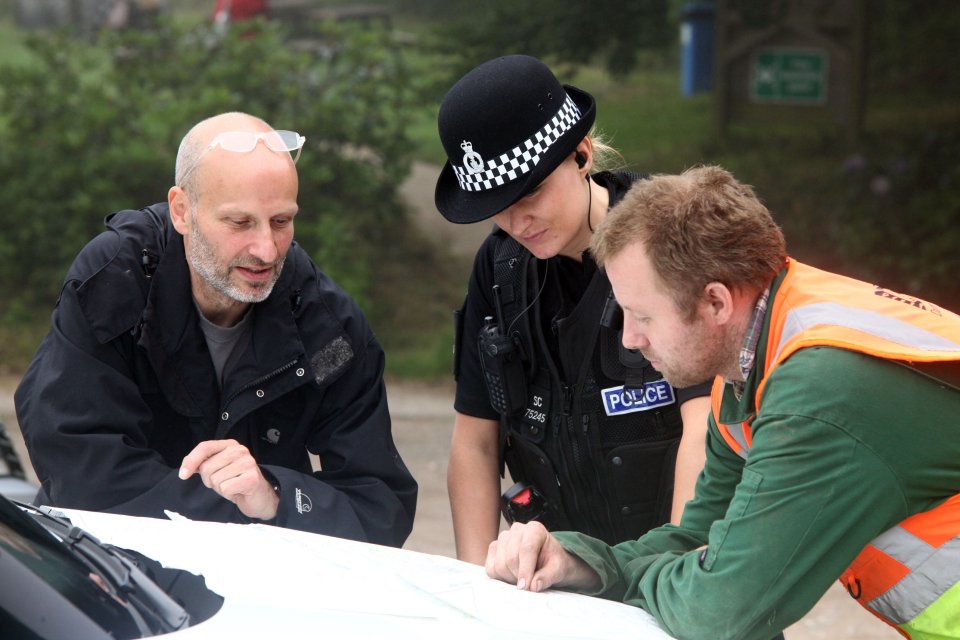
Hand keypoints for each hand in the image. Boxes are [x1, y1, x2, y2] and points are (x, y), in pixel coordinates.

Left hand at [179, 439, 278, 519]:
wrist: (259, 497)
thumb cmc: (236, 482)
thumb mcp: (217, 470)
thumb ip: (203, 464)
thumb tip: (185, 468)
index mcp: (230, 445)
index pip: (205, 447)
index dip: (191, 460)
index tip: (183, 475)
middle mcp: (240, 450)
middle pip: (207, 467)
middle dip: (209, 480)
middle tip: (223, 482)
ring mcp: (248, 463)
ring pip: (215, 479)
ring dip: (220, 488)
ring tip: (232, 486)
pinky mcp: (252, 478)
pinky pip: (225, 488)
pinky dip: (228, 494)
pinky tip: (238, 491)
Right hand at [484, 521, 600, 592]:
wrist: (548, 559)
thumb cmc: (553, 562)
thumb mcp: (558, 569)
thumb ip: (547, 577)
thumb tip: (533, 586)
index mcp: (535, 529)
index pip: (526, 549)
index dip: (525, 570)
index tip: (526, 587)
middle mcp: (517, 530)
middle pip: (511, 558)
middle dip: (519, 576)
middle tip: (529, 584)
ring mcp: (503, 538)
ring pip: (499, 564)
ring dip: (510, 578)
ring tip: (523, 578)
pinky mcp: (493, 549)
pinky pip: (491, 569)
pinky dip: (501, 578)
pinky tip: (513, 575)